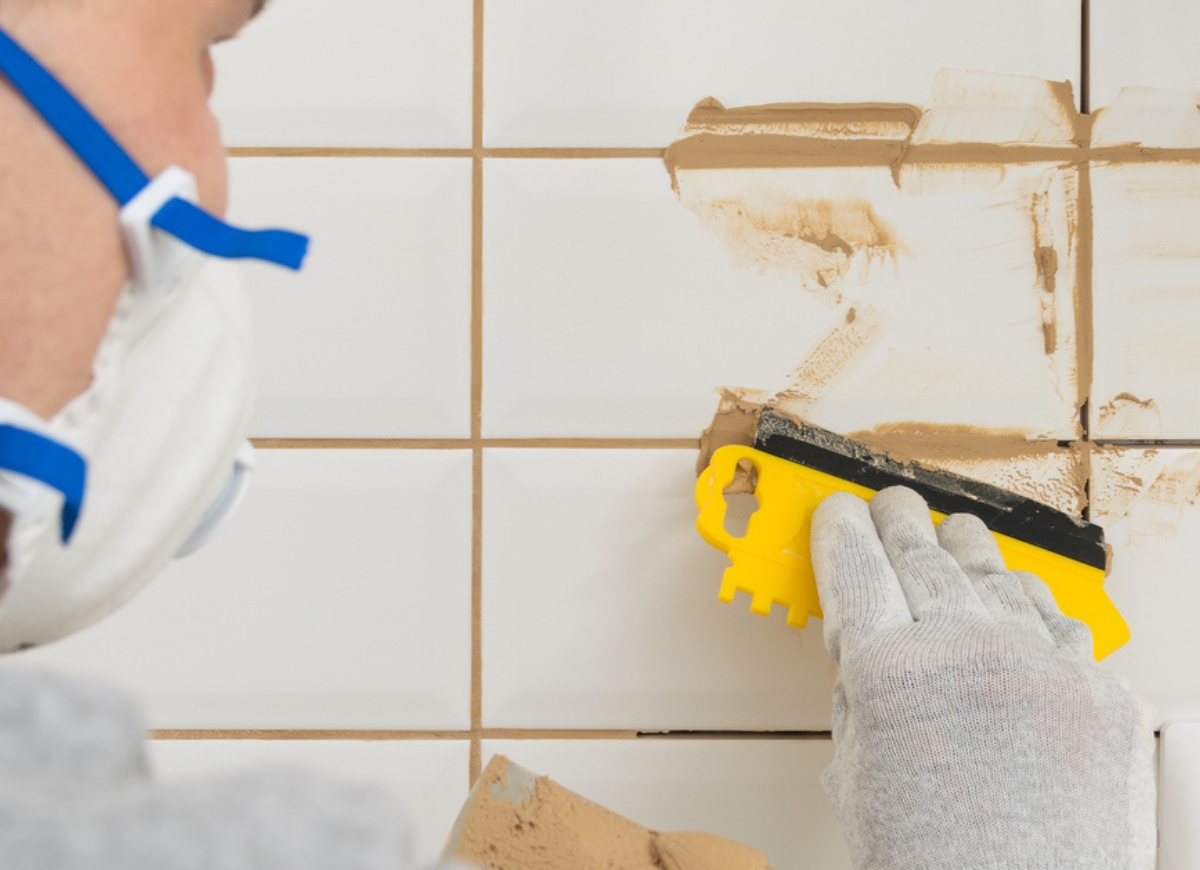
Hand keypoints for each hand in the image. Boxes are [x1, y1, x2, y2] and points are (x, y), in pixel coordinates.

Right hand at [810, 486, 1155, 869]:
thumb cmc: (935, 867)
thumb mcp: (858, 777)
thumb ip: (859, 699)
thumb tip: (866, 652)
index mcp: (891, 676)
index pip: (854, 570)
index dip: (840, 532)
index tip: (837, 514)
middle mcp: (965, 653)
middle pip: (922, 557)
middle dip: (899, 522)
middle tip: (890, 503)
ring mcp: (1040, 666)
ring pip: (994, 575)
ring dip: (966, 545)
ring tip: (954, 530)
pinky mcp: (1097, 692)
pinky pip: (1058, 622)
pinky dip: (1030, 601)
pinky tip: (1018, 591)